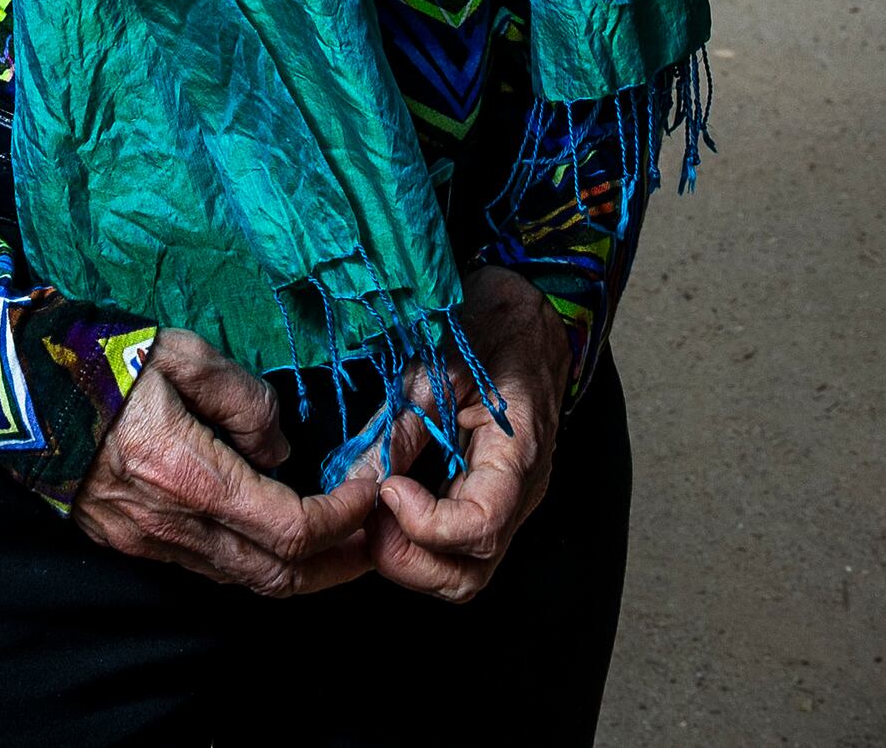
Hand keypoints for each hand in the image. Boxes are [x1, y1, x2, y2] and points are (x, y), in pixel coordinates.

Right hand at [71, 325, 384, 595]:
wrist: (15, 393)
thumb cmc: (96, 360)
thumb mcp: (177, 350)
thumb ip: (242, 397)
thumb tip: (281, 448)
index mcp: (186, 474)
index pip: (292, 527)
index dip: (345, 516)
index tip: (369, 483)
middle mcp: (171, 525)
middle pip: (279, 577)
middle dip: (342, 563)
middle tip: (379, 533)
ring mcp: (151, 543)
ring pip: (248, 582)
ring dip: (307, 571)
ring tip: (345, 540)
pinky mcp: (135, 544)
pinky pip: (215, 571)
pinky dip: (262, 563)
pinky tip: (282, 536)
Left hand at [366, 265, 566, 602]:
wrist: (531, 311)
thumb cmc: (492, 325)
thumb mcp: (438, 364)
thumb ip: (400, 427)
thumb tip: (354, 483)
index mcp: (517, 455)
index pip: (479, 530)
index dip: (424, 524)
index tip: (389, 487)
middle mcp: (519, 494)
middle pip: (468, 575)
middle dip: (408, 560)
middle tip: (368, 516)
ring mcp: (506, 502)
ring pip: (461, 573)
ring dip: (409, 558)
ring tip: (375, 511)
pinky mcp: (488, 499)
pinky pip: (454, 547)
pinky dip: (414, 541)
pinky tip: (388, 504)